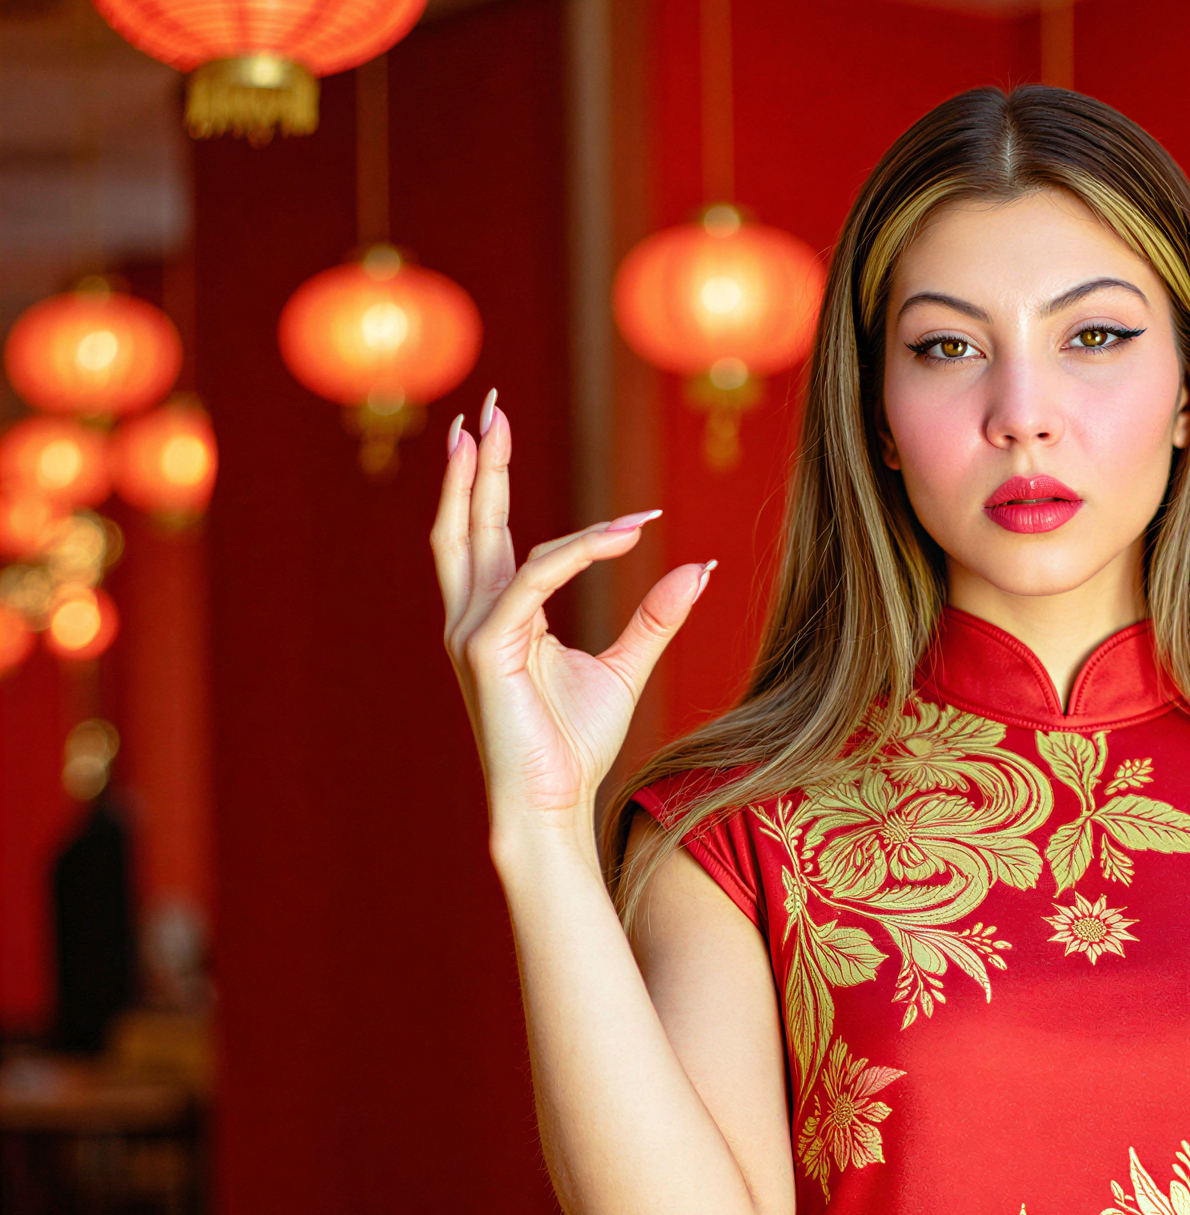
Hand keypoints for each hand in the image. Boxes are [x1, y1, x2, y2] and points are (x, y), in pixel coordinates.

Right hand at [431, 393, 711, 839]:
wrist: (553, 808)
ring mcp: (472, 633)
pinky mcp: (486, 651)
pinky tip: (621, 535)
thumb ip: (656, 616)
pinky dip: (576, 553)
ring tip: (492, 429)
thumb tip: (698, 566)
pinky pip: (531, 582)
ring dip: (484, 481)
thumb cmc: (577, 746)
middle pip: (466, 523)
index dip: (500, 486)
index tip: (515, 441)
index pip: (494, 537)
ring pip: (478, 539)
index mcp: (499, 617)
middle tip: (482, 407)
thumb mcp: (627, 668)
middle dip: (473, 463)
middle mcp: (475, 618)